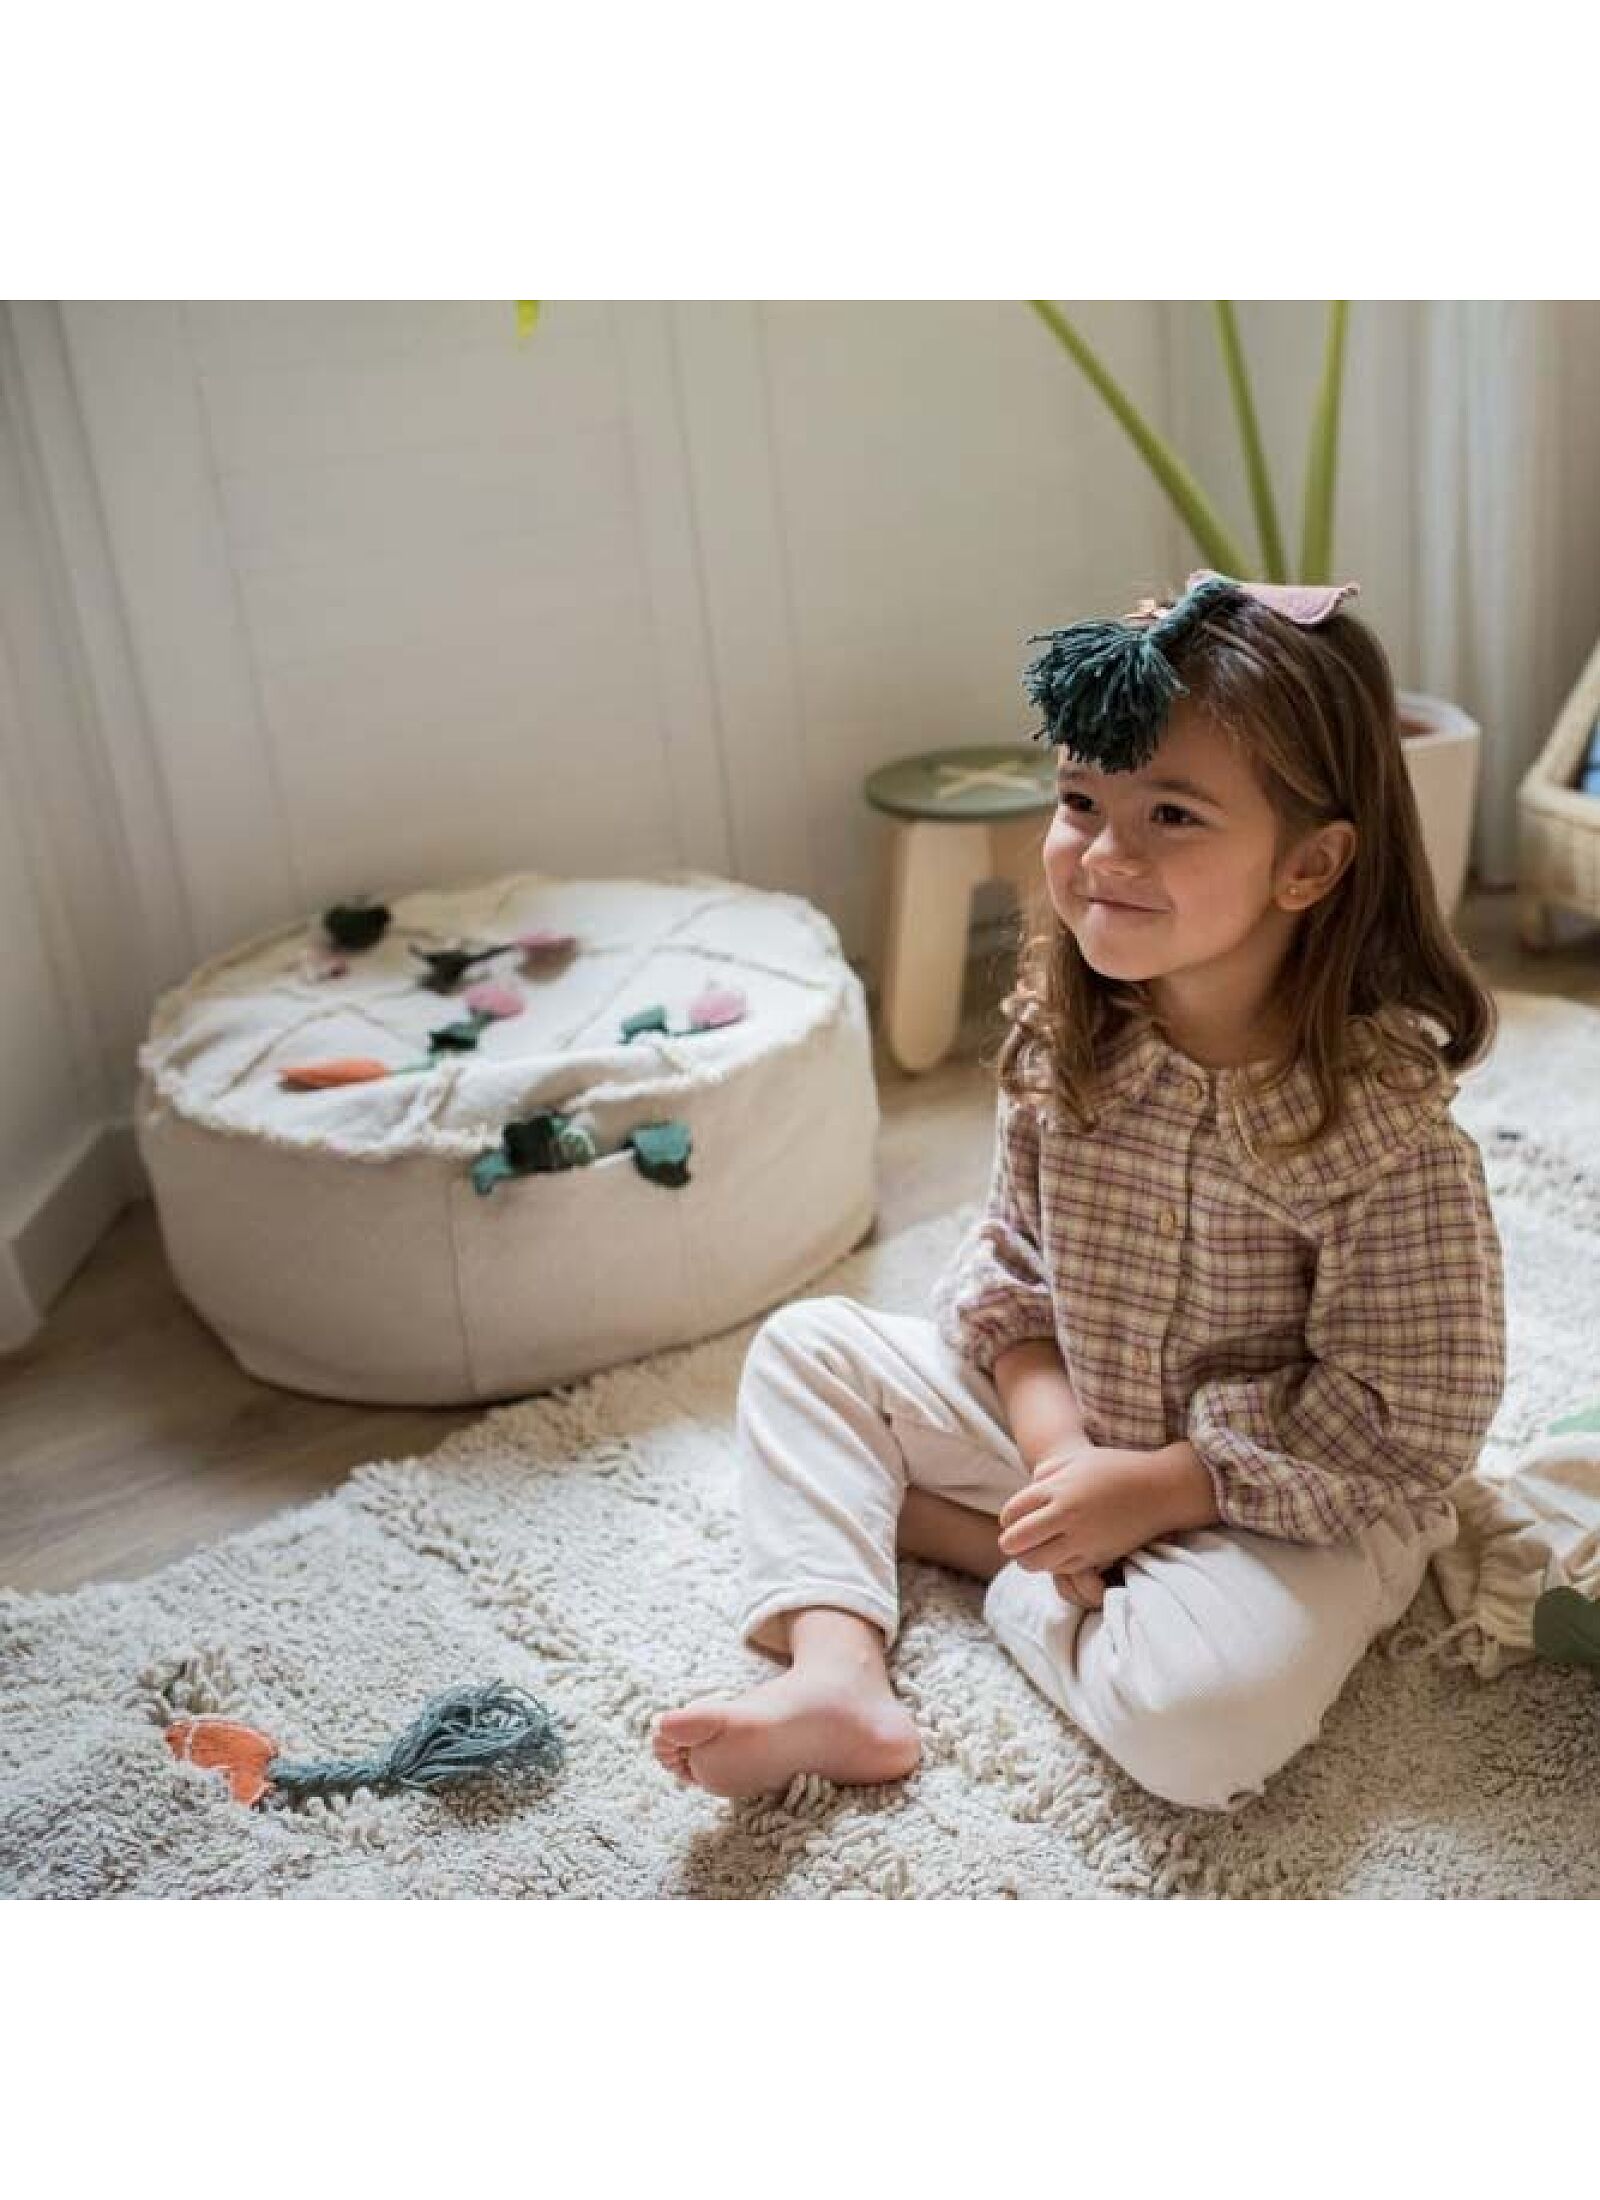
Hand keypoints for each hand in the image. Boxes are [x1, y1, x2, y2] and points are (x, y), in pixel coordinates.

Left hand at [997, 1442, 1171, 1589]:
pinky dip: (1053, 1566)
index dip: (1006, 1520)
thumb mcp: (1076, 1460)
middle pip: (1017, 1541)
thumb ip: (1046, 1473)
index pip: (1012, 1512)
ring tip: (1030, 1554)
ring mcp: (1082, 1538)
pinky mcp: (1097, 1556)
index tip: (1009, 1521)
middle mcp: (1066, 1515)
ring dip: (1027, 1559)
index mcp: (1057, 1489)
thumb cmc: (1116, 1469)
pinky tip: (1056, 1556)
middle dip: (1009, 1544)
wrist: (1159, 1489)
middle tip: (1010, 1543)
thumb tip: (1028, 1490)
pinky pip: (1063, 1570)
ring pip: (1037, 1562)